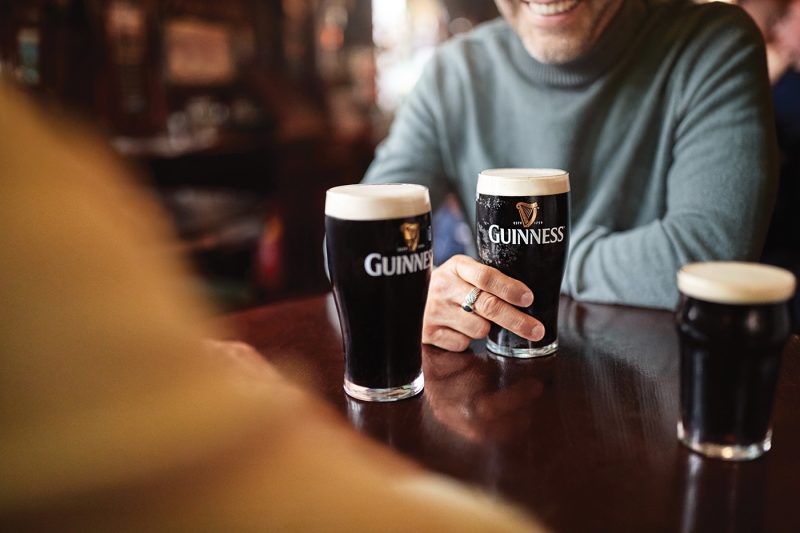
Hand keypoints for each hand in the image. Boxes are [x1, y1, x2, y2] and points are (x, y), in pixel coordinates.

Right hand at [422, 255, 544, 351]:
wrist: (411, 294)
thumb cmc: (450, 284)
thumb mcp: (463, 271)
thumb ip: (487, 279)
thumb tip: (526, 299)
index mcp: (457, 266)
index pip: (486, 277)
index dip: (510, 289)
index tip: (529, 299)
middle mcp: (443, 287)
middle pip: (488, 305)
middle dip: (517, 320)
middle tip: (536, 330)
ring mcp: (434, 311)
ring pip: (479, 328)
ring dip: (485, 328)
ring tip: (473, 318)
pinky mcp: (429, 332)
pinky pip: (463, 343)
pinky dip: (466, 339)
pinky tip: (457, 328)